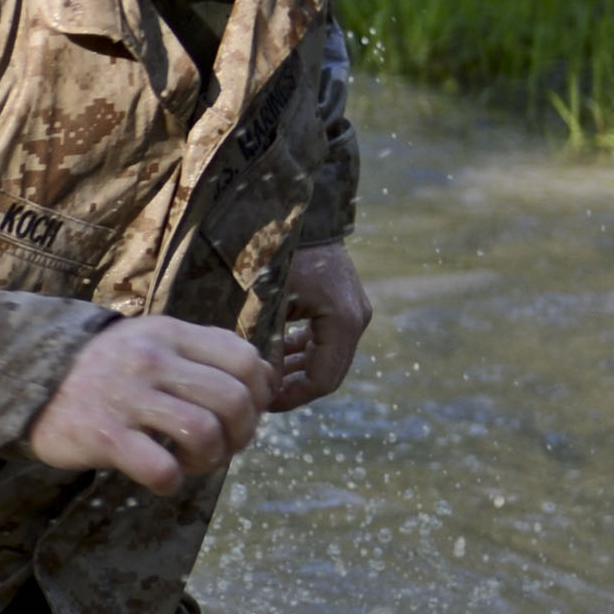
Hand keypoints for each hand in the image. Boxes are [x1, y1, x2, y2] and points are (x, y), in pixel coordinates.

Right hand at [26, 315, 276, 495]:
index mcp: (169, 333)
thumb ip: (202, 352)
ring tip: (191, 463)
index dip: (260, 395)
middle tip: (221, 446)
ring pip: (204, 432)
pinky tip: (162, 478)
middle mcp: (151, 359)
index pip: (245, 359)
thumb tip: (264, 379)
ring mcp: (126, 396)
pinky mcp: (103, 434)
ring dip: (209, 460)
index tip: (243, 414)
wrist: (26, 379)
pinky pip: (160, 468)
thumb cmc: (103, 368)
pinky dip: (171, 482)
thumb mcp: (151, 341)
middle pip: (233, 399)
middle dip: (241, 434)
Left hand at [272, 241, 370, 411]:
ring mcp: (353, 309)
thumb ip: (267, 347)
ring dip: (294, 370)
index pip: (322, 381)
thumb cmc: (276, 253)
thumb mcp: (266, 303)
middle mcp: (356, 317)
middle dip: (292, 387)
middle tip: (257, 394)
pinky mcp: (341, 301)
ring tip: (260, 378)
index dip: (290, 397)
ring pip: (325, 357)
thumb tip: (262, 388)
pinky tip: (272, 355)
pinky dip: (300, 351)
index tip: (260, 403)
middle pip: (327, 372)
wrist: (294, 211)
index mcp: (344, 321)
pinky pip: (324, 338)